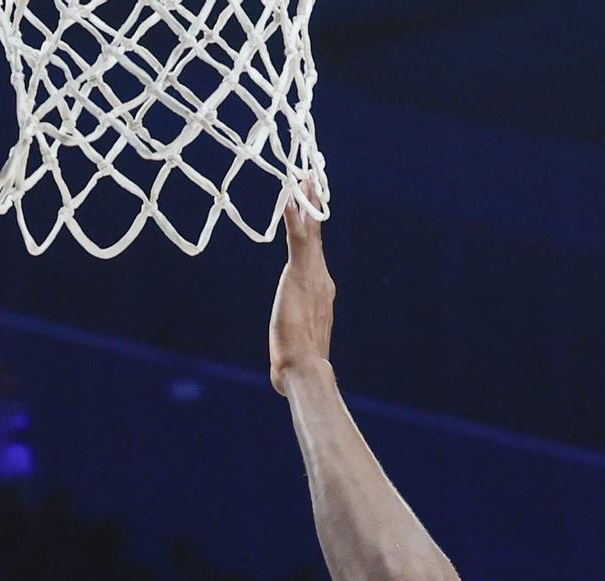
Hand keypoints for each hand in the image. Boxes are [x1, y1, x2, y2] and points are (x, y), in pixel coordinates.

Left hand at [269, 185, 333, 396]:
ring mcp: (313, 275)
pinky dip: (294, 217)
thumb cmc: (297, 367)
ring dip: (305, 203)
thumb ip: (290, 351)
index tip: (309, 208)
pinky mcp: (300, 274)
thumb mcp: (292, 350)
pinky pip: (297, 239)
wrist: (305, 368)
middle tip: (310, 178)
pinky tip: (289, 196)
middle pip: (316, 235)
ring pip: (309, 231)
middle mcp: (321, 279)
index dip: (312, 229)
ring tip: (301, 177)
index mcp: (320, 292)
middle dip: (313, 206)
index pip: (313, 253)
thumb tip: (283, 378)